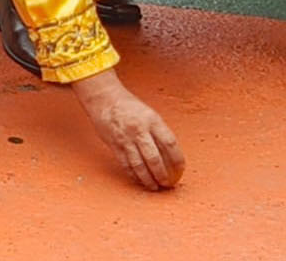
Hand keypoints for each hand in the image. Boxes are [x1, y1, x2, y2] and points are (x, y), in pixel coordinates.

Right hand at [72, 70, 185, 190]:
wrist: (104, 98)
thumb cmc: (130, 107)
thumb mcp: (150, 115)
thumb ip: (159, 133)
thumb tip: (170, 156)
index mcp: (152, 121)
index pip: (170, 143)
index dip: (178, 159)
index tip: (181, 170)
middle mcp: (139, 130)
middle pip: (154, 158)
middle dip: (162, 174)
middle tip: (168, 184)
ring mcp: (125, 138)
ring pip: (139, 165)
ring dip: (148, 179)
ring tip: (155, 187)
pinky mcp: (114, 144)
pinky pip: (125, 164)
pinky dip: (133, 175)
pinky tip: (139, 180)